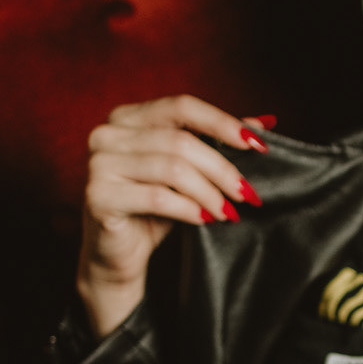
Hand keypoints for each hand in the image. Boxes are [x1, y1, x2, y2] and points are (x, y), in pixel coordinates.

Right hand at [76, 93, 272, 338]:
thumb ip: (217, 142)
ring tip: (229, 212)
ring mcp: (99, 163)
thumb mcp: (188, 172)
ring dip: (209, 192)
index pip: (182, 107)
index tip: (259, 146)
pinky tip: (205, 220)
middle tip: (247, 193)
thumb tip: (264, 122)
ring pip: (171, 168)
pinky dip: (188, 209)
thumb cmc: (153, 210)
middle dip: (221, 169)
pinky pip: (156, 197)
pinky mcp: (98, 196)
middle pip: (180, 141)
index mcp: (127, 117)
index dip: (222, 123)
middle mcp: (107, 133)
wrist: (118, 256)